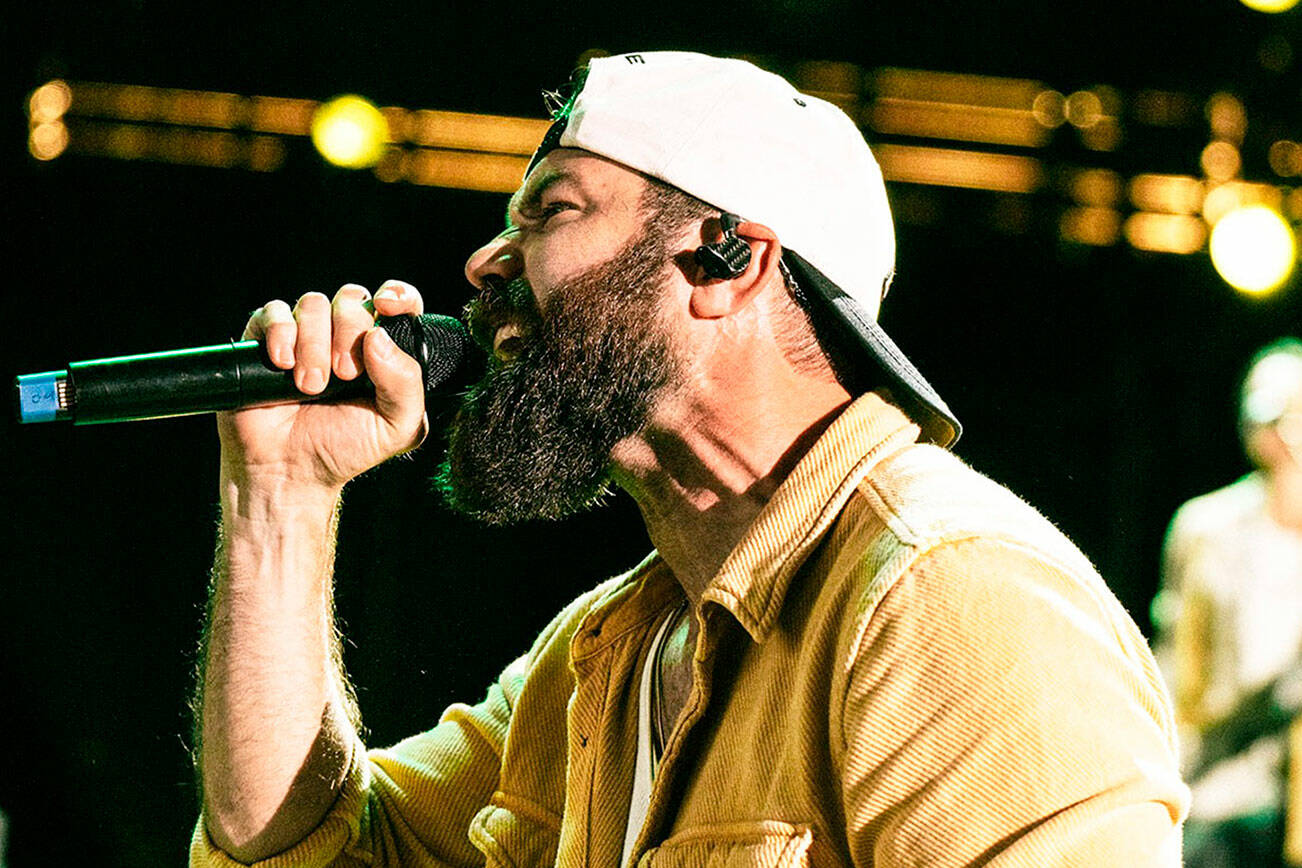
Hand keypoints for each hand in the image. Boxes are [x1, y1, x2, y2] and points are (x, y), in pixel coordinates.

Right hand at [217, 280, 428, 494]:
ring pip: (313, 304)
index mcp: (381, 351)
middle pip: (351, 300)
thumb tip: (380, 337)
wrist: (290, 471)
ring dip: (313, 343)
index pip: (397, 304)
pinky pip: (273, 312)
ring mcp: (304, 336)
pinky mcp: (266, 340)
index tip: (387, 305)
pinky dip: (281, 333)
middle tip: (344, 375)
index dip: (397, 294)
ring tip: (310, 386)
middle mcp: (344, 336)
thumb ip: (406, 385)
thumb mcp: (396, 427)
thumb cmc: (345, 449)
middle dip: (349, 333)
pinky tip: (282, 365)